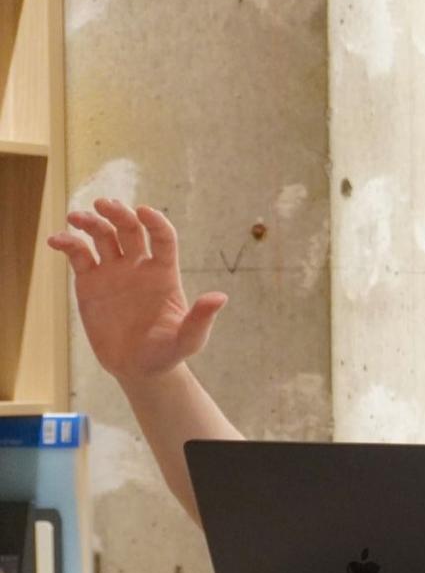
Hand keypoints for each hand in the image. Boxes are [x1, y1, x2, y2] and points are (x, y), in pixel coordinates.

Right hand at [47, 200, 227, 382]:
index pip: (163, 238)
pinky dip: (67, 243)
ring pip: (102, 236)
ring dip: (89, 222)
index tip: (144, 211)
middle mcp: (138, 266)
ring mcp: (113, 271)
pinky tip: (56, 240)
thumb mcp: (188, 340)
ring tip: (75, 217)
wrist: (137, 368)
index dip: (155, 222)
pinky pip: (78, 255)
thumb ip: (201, 319)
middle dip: (117, 213)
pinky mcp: (90, 282)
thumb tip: (219, 297)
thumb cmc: (167, 353)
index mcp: (164, 273)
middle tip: (102, 204)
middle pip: (129, 229)